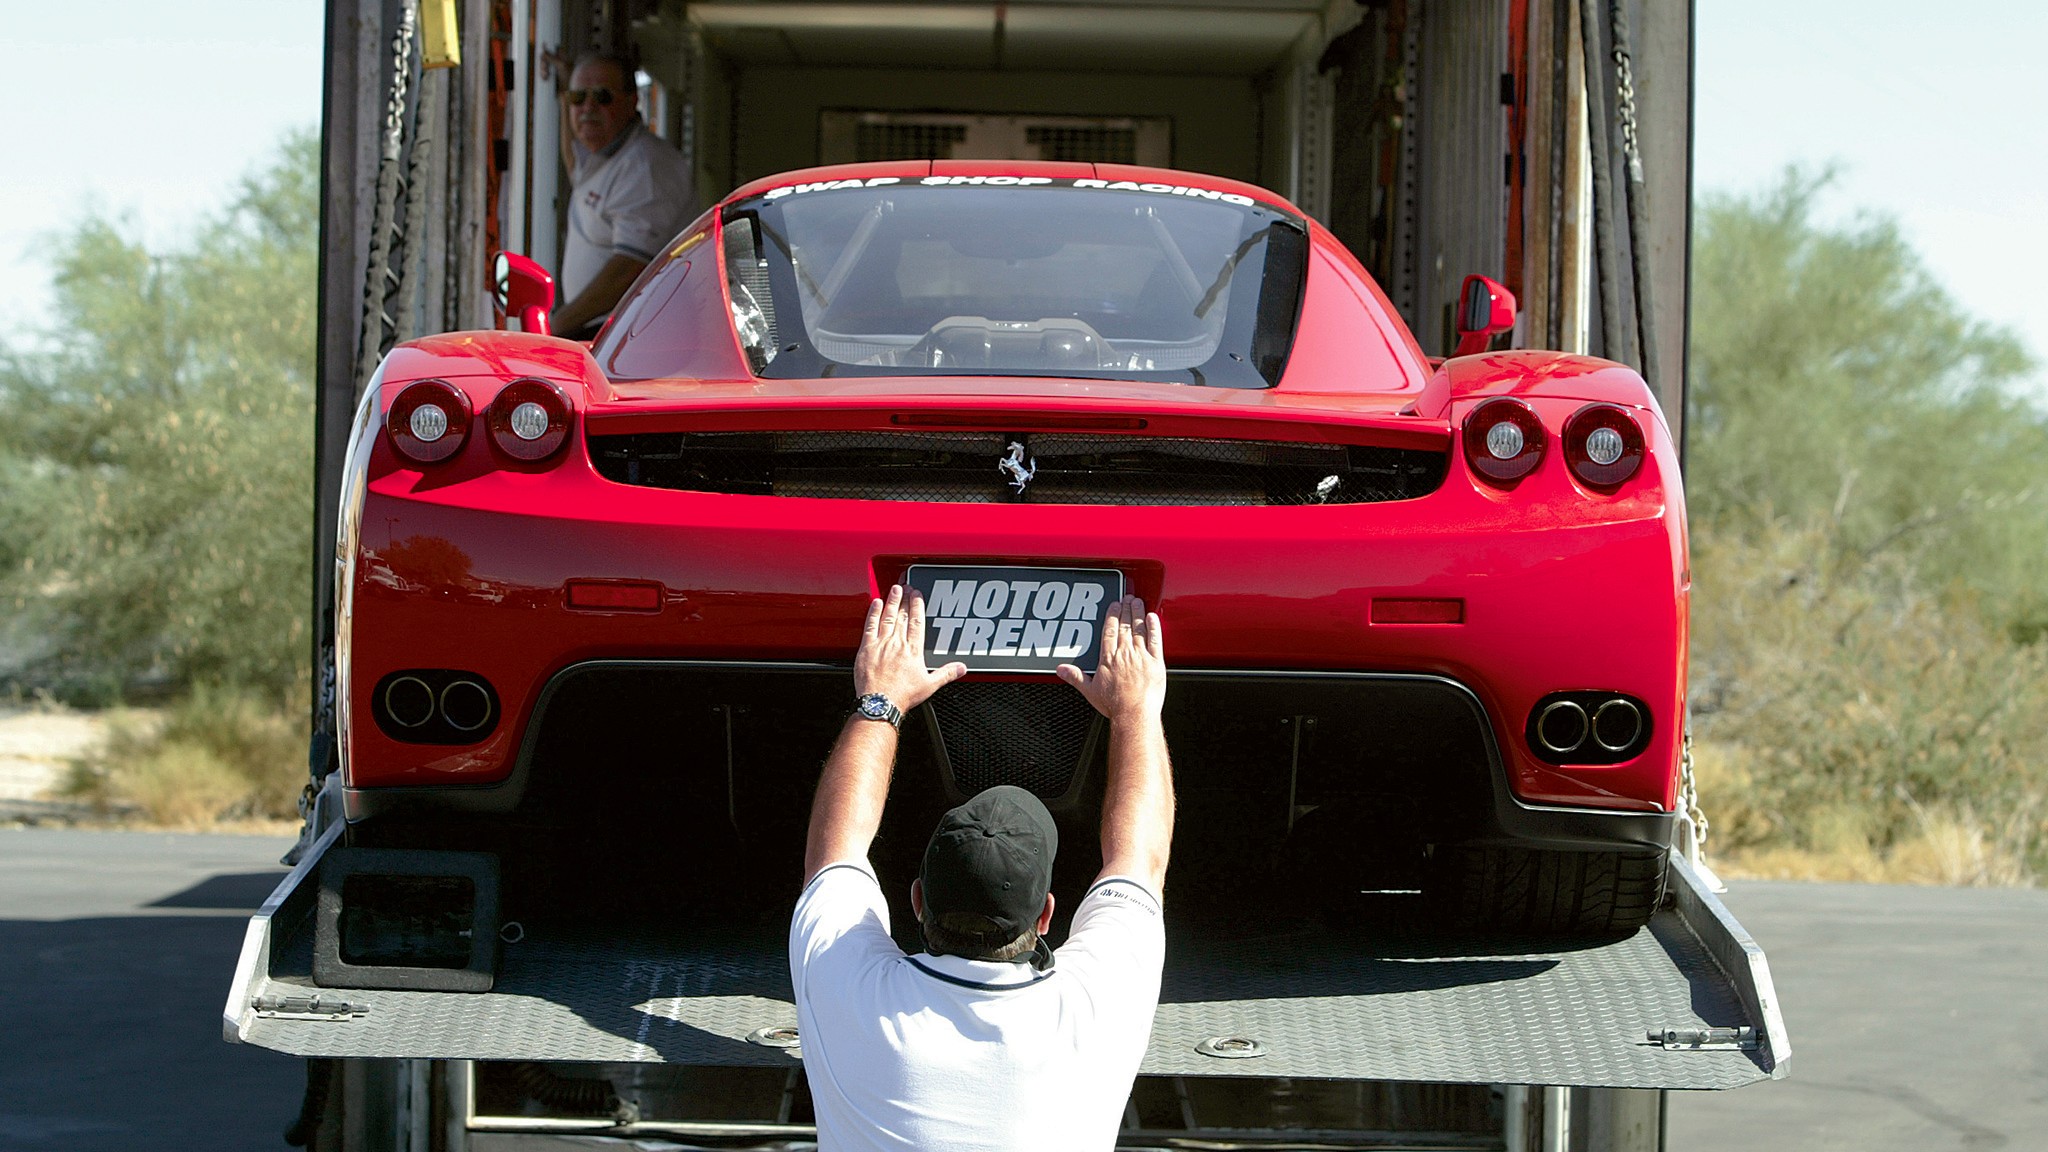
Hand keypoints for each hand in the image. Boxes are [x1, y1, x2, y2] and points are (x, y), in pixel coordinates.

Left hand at [853, 585, 965, 712]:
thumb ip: (946, 674)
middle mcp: (898, 643)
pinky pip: (870, 626)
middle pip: (903, 616)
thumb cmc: (902, 696)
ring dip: (892, 601)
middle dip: (905, 599)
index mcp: (913, 650)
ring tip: (895, 589)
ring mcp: (882, 644)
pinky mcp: (867, 648)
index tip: (918, 595)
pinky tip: (875, 603)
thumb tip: (962, 668)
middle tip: (907, 586)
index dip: (918, 606)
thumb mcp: (930, 686)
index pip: (917, 622)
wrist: (880, 703)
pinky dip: (872, 613)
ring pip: (888, 617)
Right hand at [1057, 596, 1165, 724]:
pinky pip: (1156, 640)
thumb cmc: (1115, 705)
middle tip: (1127, 596)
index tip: (1114, 604)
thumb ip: (1076, 677)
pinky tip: (1153, 617)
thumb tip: (1061, 670)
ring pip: (1139, 628)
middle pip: (1125, 625)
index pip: (1110, 630)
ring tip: (1137, 601)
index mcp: (1109, 658)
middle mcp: (1125, 653)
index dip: (1112, 615)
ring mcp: (1141, 656)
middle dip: (1126, 609)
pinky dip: (1154, 627)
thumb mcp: (1090, 691)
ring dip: (1138, 613)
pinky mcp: (1156, 662)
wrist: (1134, 715)